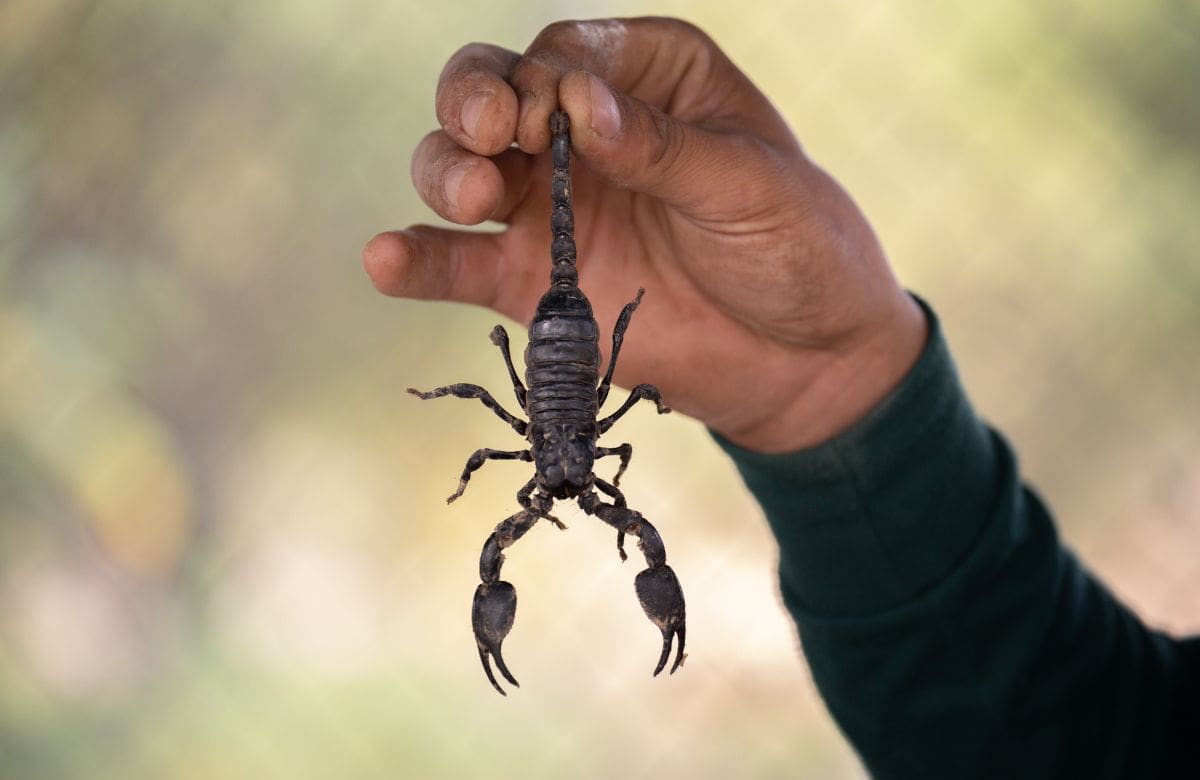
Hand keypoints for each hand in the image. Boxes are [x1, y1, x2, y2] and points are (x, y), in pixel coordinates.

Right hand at [363, 17, 926, 452]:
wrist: (806, 361)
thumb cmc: (797, 249)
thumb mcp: (751, 186)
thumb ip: (663, 148)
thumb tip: (579, 107)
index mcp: (649, 79)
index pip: (567, 53)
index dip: (544, 76)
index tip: (554, 116)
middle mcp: (586, 133)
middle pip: (493, 92)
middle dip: (476, 103)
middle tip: (492, 134)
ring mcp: (552, 207)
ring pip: (461, 166)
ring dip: (446, 170)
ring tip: (472, 197)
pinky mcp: (533, 281)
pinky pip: (459, 264)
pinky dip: (418, 260)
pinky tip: (386, 259)